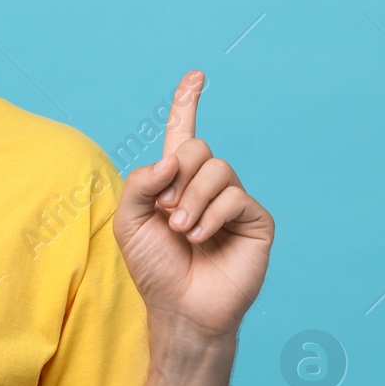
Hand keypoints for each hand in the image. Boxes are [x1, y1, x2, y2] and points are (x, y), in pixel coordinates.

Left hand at [111, 71, 273, 339]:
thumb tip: (171, 158)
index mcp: (177, 181)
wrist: (180, 309)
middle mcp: (208, 186)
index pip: (183, 132)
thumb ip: (140, 183)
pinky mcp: (255, 220)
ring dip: (192, 199)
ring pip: (218, 169)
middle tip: (166, 213)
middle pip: (198, 147)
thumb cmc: (154, 269)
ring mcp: (234, 202)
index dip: (188, 103)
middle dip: (177, 176)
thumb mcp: (129, 222)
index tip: (196, 76)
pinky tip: (201, 238)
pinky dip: (211, 215)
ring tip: (182, 231)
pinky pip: (235, 196)